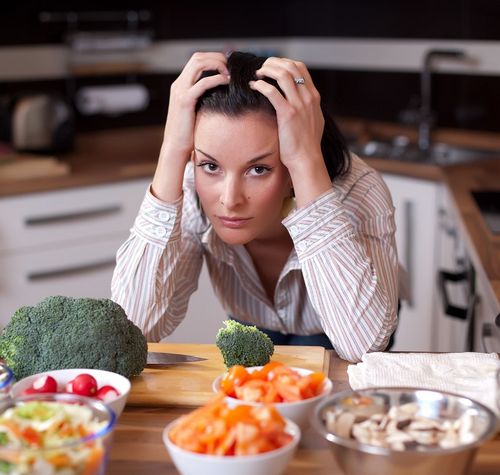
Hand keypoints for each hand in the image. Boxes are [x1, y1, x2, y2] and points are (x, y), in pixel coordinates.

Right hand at [162, 52, 229, 159]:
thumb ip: (204, 99)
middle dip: (217, 57)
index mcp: (181, 85)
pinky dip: (216, 79)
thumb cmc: (189, 132)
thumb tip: (222, 94)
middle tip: (231, 66)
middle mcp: (178, 84)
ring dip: (216, 64)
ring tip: (229, 73)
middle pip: (197, 57)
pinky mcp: (185, 100)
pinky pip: (202, 83)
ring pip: (198, 64)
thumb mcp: (197, 110)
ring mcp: (180, 91)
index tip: (228, 66)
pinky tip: (226, 82)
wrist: (175, 146)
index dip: (213, 58)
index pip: (196, 60)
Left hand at [249, 58, 331, 205]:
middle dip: (274, 63)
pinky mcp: (288, 114)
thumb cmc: (306, 144)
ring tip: (256, 74)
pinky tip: (253, 86)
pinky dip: (260, 85)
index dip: (284, 62)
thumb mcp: (312, 120)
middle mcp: (308, 97)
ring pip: (282, 75)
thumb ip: (307, 107)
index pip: (300, 67)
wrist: (306, 159)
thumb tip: (299, 100)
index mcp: (314, 97)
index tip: (272, 66)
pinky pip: (272, 92)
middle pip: (291, 67)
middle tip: (261, 68)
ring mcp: (299, 105)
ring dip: (267, 70)